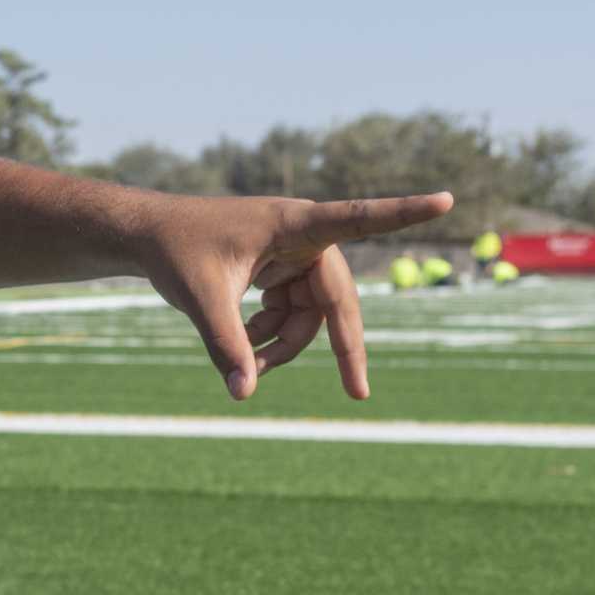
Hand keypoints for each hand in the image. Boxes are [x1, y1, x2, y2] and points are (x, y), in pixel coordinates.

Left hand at [138, 191, 454, 401]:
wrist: (148, 235)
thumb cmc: (176, 251)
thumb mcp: (202, 300)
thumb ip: (226, 345)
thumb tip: (244, 393)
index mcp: (295, 224)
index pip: (359, 218)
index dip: (403, 213)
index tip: (445, 200)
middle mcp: (304, 237)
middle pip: (335, 301)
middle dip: (340, 348)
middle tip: (357, 394)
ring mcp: (294, 256)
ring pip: (311, 316)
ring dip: (283, 345)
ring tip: (245, 362)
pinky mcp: (281, 272)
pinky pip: (292, 314)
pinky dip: (270, 336)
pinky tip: (243, 345)